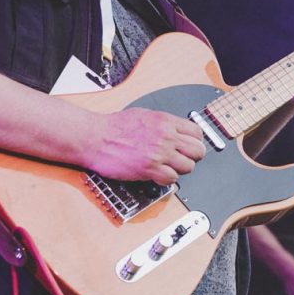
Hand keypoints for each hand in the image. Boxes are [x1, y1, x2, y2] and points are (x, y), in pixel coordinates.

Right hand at [90, 108, 205, 184]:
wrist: (96, 137)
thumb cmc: (113, 127)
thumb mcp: (144, 115)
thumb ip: (163, 124)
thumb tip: (175, 130)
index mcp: (165, 120)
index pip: (197, 132)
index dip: (195, 142)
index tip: (189, 147)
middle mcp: (166, 135)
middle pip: (198, 150)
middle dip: (192, 157)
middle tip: (182, 160)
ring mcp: (159, 152)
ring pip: (188, 166)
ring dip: (180, 170)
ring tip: (168, 168)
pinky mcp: (150, 168)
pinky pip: (172, 179)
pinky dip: (167, 180)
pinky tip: (158, 175)